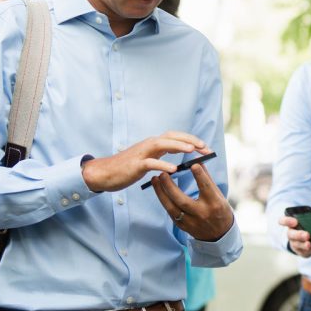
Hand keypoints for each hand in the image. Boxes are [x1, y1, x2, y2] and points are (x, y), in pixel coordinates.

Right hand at [81, 132, 208, 192]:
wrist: (105, 173)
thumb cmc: (127, 168)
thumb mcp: (147, 160)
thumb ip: (159, 157)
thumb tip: (175, 161)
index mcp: (153, 144)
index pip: (175, 137)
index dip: (191, 140)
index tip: (205, 147)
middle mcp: (149, 145)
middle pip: (172, 137)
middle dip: (190, 140)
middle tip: (205, 147)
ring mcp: (141, 153)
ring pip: (162, 144)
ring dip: (178, 146)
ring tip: (193, 151)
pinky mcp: (135, 164)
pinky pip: (150, 163)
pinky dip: (162, 165)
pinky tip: (174, 170)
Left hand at [150, 162, 234, 241]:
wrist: (219, 235)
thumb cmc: (220, 211)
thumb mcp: (219, 195)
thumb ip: (207, 180)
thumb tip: (198, 162)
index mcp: (215, 204)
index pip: (206, 188)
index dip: (200, 176)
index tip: (192, 164)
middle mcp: (202, 214)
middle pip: (183, 200)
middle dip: (170, 186)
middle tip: (163, 173)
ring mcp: (191, 222)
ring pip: (172, 208)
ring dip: (161, 193)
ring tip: (155, 179)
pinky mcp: (183, 227)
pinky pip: (170, 213)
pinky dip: (163, 200)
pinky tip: (158, 190)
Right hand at [277, 214, 310, 258]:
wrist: (305, 240)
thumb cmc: (309, 229)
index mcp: (292, 224)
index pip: (283, 221)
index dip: (287, 221)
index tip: (294, 221)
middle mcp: (291, 234)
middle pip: (290, 234)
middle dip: (298, 234)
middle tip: (307, 235)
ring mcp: (294, 243)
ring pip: (296, 244)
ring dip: (303, 244)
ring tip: (310, 245)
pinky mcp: (299, 251)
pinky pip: (301, 252)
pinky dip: (307, 251)